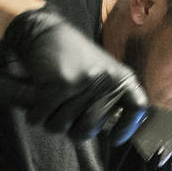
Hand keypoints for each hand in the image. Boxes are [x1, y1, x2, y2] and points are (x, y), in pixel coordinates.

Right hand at [2, 4, 148, 142]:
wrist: (44, 31)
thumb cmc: (72, 57)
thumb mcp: (101, 72)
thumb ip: (108, 98)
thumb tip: (112, 133)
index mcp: (121, 78)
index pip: (137, 107)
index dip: (127, 128)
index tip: (114, 139)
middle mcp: (106, 82)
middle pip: (88, 130)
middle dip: (71, 129)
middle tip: (64, 115)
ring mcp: (84, 83)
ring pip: (61, 126)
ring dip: (49, 121)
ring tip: (50, 104)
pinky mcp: (60, 84)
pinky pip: (42, 117)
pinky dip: (34, 115)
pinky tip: (36, 102)